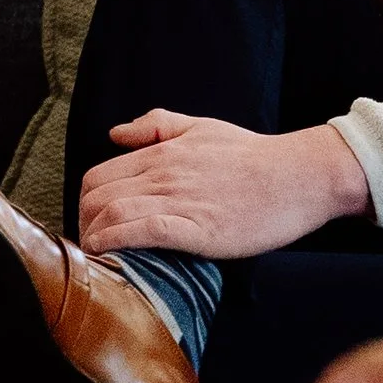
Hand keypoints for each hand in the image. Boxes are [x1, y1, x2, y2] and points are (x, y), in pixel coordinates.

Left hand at [79, 112, 369, 255]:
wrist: (299, 177)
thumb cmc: (256, 156)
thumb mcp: (202, 128)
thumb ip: (157, 126)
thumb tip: (116, 133)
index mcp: (162, 153)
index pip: (99, 175)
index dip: (86, 203)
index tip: (93, 223)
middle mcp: (163, 174)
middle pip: (96, 197)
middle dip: (83, 223)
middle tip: (92, 244)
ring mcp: (178, 200)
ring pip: (111, 214)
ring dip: (93, 238)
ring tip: (97, 256)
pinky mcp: (196, 228)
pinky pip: (140, 232)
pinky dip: (115, 243)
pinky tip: (109, 256)